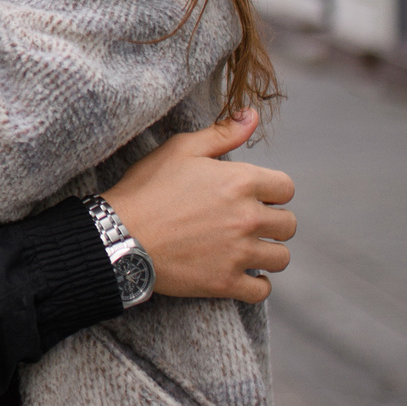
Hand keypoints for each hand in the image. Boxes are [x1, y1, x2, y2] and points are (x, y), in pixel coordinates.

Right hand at [100, 110, 293, 304]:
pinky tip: (243, 275)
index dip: (272, 191)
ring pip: (280, 258)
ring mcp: (238, 253)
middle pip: (288, 224)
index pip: (286, 188)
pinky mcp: (225, 283)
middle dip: (273, 222)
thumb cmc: (146, 189)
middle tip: (248, 223)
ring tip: (247, 249)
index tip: (256, 197)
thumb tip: (253, 115)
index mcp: (240, 182)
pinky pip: (261, 291)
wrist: (118, 236)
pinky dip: (256, 285)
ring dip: (268, 253)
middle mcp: (247, 218)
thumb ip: (222, 133)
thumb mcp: (179, 150)